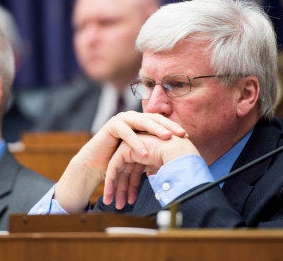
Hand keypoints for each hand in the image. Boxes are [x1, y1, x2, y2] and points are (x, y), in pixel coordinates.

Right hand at [54, 111, 186, 212]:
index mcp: (141, 123)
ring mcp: (122, 119)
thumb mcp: (141, 154)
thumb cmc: (120, 160)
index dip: (173, 127)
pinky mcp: (112, 125)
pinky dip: (136, 142)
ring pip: (142, 122)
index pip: (161, 122)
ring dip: (155, 130)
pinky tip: (144, 152)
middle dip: (168, 126)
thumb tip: (178, 158)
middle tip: (180, 134)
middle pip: (154, 119)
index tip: (186, 136)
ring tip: (167, 138)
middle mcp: (133, 118)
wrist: (96, 164)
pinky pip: (126, 132)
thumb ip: (155, 151)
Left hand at [102, 132, 198, 208]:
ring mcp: (131, 147)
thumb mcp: (162, 170)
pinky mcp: (124, 148)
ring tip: (115, 204)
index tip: (131, 202)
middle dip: (123, 190)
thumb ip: (154, 173)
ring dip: (114, 188)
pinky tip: (110, 193)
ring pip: (118, 171)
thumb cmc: (176, 163)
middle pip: (126, 172)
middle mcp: (138, 150)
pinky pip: (113, 167)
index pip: (136, 172)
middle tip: (120, 205)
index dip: (133, 188)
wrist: (177, 154)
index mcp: (148, 154)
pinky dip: (110, 180)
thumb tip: (152, 180)